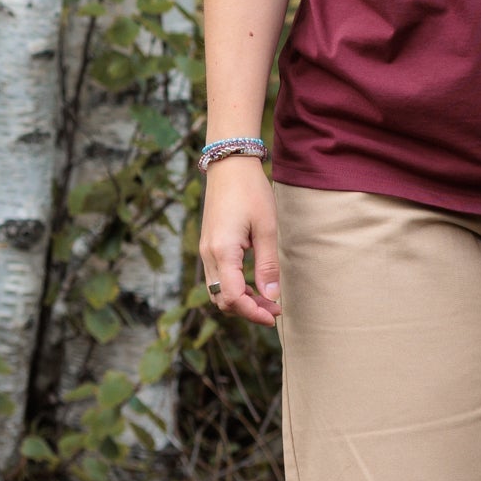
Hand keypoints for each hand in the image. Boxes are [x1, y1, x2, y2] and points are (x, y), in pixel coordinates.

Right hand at [199, 155, 281, 325]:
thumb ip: (268, 264)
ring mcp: (205, 250)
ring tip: (267, 299)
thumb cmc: (251, 191)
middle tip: (274, 309)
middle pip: (222, 299)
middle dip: (247, 310)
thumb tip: (272, 297)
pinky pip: (217, 278)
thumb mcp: (266, 227)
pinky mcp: (208, 245)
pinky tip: (253, 285)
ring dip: (240, 300)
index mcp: (222, 251)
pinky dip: (233, 287)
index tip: (274, 315)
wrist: (229, 165)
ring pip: (218, 291)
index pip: (232, 298)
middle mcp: (208, 254)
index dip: (253, 312)